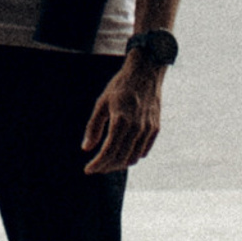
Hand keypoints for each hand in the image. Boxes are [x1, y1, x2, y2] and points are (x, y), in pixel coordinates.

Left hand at [80, 55, 164, 173]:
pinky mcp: (155, 128)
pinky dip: (132, 157)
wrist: (146, 70)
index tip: (88, 169)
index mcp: (121, 119)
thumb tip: (86, 148)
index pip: (108, 151)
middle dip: (106, 167)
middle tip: (96, 167)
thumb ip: (94, 126)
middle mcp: (136, 127)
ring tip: (108, 162)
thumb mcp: (102, 102)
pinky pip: (143, 151)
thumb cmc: (121, 85)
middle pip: (120, 158)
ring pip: (133, 158)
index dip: (97, 164)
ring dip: (119, 164)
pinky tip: (123, 153)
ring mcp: (148, 129)